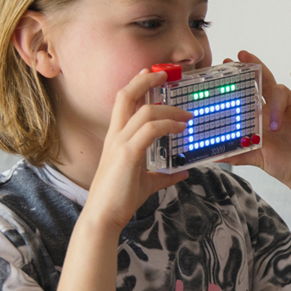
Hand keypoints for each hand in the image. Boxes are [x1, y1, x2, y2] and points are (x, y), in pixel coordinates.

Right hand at [83, 69, 192, 229]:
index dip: (137, 84)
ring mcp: (120, 143)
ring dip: (169, 108)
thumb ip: (164, 175)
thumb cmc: (120, 199)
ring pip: (144, 111)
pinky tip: (181, 127)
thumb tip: (182, 172)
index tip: (152, 74)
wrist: (104, 216)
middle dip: (146, 80)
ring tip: (187, 114)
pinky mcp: (127, 154)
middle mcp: (116, 135)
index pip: (124, 101)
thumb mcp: (147, 183)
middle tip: (165, 74)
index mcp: (117, 138)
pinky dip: (168, 124)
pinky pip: (150, 130)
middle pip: (127, 95)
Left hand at [220, 51, 290, 198]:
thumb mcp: (255, 159)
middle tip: (240, 55)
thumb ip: (236, 155)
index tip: (223, 65)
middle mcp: (276, 108)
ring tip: (275, 126)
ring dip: (277, 106)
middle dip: (253, 66)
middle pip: (263, 80)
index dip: (237, 78)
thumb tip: (213, 157)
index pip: (248, 91)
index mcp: (261, 116)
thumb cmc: (282, 164)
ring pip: (282, 90)